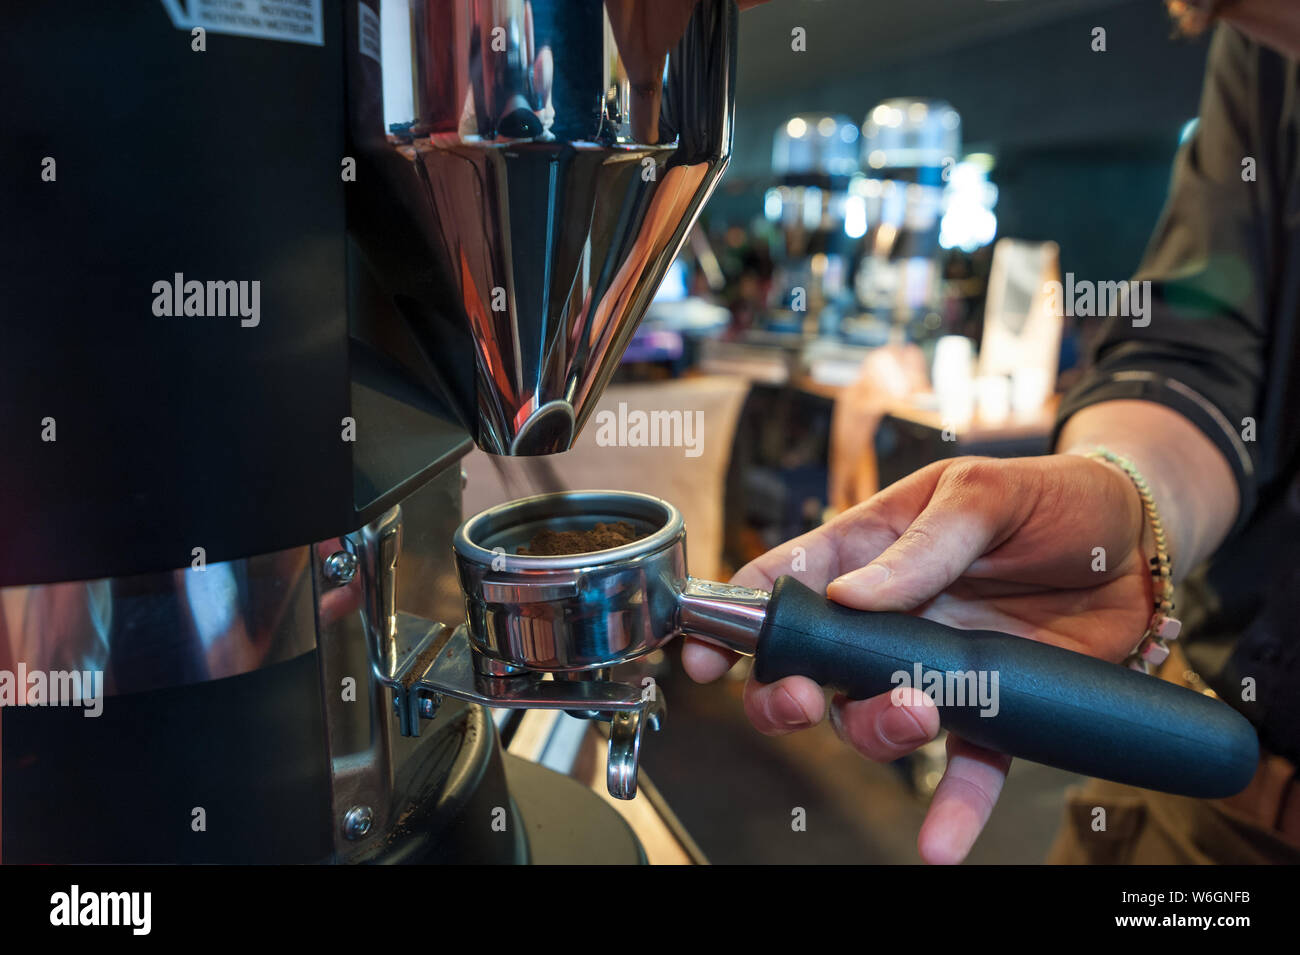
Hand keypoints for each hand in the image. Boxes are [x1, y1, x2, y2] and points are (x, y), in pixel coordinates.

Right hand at [682, 454, 1152, 862]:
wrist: (1141, 543)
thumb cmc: (1051, 496)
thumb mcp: (985, 493)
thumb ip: (922, 545)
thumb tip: (852, 599)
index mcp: (871, 551)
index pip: (781, 585)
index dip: (733, 621)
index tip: (704, 658)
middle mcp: (889, 617)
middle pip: (811, 670)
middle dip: (791, 695)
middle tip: (806, 700)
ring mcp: (935, 668)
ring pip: (873, 720)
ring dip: (878, 732)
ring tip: (918, 714)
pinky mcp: (992, 708)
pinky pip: (962, 769)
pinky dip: (948, 811)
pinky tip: (938, 844)